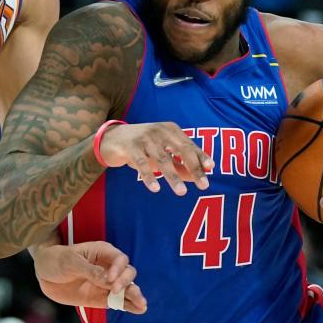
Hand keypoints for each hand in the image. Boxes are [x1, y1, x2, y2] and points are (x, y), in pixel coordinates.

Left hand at [33, 241, 147, 313]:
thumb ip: (89, 270)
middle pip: (128, 273)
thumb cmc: (57, 259)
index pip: (119, 259)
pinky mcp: (101, 297)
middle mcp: (108, 267)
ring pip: (126, 288)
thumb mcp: (70, 261)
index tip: (109, 279)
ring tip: (142, 305)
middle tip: (114, 290)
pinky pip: (117, 302)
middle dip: (126, 282)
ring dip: (134, 296)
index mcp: (102, 252)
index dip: (119, 268)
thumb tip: (108, 280)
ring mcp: (105, 283)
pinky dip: (128, 306)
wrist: (44, 272)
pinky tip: (138, 310)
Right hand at [99, 122, 213, 194]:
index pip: (189, 145)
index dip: (200, 156)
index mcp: (171, 130)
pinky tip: (156, 188)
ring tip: (181, 192)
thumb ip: (178, 164)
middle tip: (203, 185)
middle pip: (181, 149)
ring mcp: (145, 137)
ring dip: (173, 176)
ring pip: (162, 159)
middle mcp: (160, 131)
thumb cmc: (142, 147)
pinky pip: (142, 162)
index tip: (211, 168)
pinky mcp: (130, 146)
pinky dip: (149, 176)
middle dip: (193, 168)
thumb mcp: (161, 154)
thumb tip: (196, 177)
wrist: (111, 139)